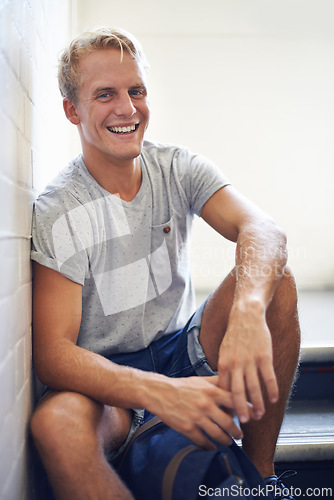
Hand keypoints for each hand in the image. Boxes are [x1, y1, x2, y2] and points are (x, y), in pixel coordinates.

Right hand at [146, 375, 242, 449]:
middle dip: (238, 431)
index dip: (247, 408)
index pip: (235, 400)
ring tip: (229, 441)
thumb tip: (233, 380)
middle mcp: (206, 405)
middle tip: (241, 434)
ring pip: (218, 434)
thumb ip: (217, 381)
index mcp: (211, 392)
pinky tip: (213, 446)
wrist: (159, 393)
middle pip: (229, 422)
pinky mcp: (187, 428)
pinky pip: (203, 441)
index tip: (255, 415)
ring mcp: (196, 418)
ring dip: (226, 440)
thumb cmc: (181, 386)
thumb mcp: (200, 380)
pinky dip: (210, 446)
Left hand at [218, 304, 278, 423]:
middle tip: (245, 422)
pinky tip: (274, 399)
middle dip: (241, 410)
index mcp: (223, 364)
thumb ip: (225, 369)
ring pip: (254, 387)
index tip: (229, 417)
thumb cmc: (235, 335)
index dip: (226, 404)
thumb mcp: (223, 351)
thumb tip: (223, 389)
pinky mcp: (264, 356)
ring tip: (260, 414)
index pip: (223, 390)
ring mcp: (250, 360)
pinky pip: (268, 377)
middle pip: (237, 392)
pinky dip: (271, 390)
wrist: (246, 315)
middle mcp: (235, 364)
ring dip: (258, 403)